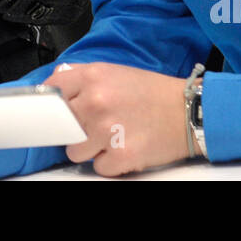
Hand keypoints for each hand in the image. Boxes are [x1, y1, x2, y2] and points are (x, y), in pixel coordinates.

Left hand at [45, 62, 194, 176]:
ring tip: (113, 138)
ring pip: (75, 151)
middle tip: (95, 126)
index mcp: (93, 77)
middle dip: (75, 129)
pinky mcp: (121, 155)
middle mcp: (96, 101)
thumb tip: (56, 85)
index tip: (57, 111)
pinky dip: (111, 163)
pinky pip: (99, 168)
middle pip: (62, 126)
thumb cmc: (152, 92)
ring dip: (92, 149)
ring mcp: (108, 130)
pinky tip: (126, 148)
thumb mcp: (115, 72)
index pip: (52, 91)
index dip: (54, 104)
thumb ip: (84, 79)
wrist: (188, 111)